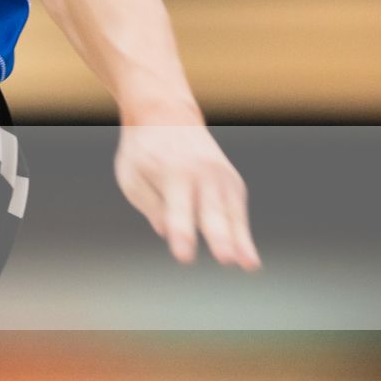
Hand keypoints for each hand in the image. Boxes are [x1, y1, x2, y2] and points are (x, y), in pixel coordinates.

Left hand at [114, 123, 261, 268]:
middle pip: (211, 211)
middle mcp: (201, 174)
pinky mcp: (233, 181)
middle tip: (226, 259)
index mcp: (171, 173)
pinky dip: (243, 235)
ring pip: (232, 213)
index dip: (182, 234)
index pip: (176, 210)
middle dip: (219, 236)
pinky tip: (249, 261)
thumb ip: (149, 205)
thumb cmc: (143, 152)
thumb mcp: (131, 175)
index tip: (184, 256)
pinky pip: (238, 212)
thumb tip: (166, 232)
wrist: (166, 114)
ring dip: (240, 240)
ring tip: (248, 266)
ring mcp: (221, 176)